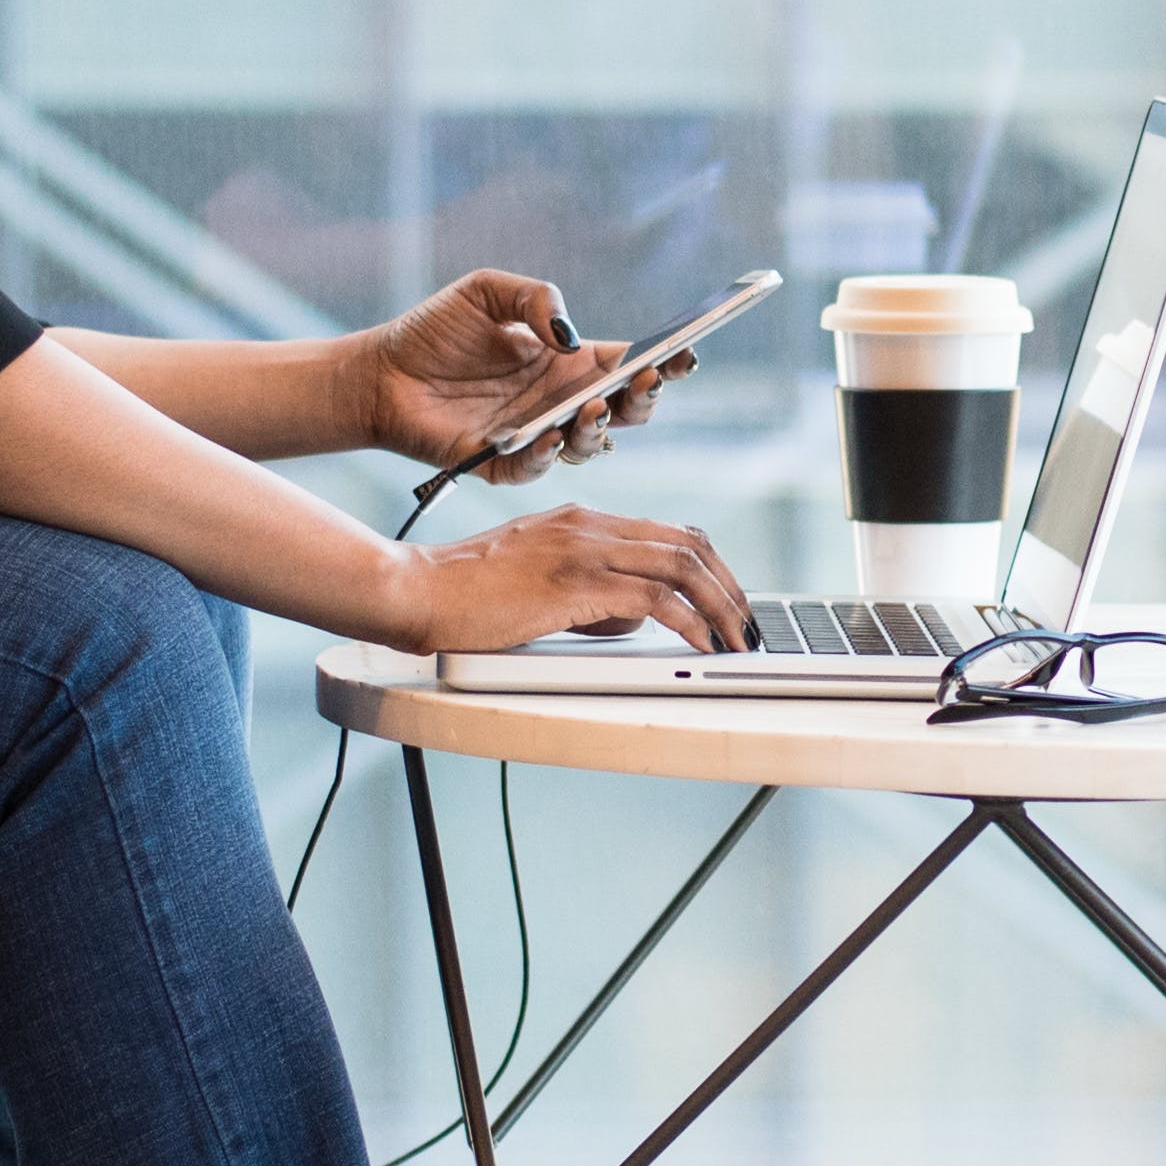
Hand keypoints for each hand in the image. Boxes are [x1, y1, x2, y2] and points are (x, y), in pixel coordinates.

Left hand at [361, 270, 677, 477]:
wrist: (379, 372)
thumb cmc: (435, 331)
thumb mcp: (487, 292)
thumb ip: (535, 297)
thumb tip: (570, 335)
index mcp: (568, 363)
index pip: (629, 365)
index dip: (665, 361)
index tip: (688, 352)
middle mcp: (560, 402)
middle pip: (624, 410)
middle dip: (644, 398)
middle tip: (647, 379)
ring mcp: (535, 436)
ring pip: (588, 445)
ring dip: (597, 428)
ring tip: (592, 406)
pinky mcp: (500, 463)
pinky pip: (534, 468)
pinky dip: (547, 456)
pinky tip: (549, 435)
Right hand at [386, 503, 751, 653]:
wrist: (417, 590)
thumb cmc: (465, 595)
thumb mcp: (538, 582)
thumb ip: (588, 593)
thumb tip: (632, 621)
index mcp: (582, 519)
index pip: (670, 532)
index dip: (711, 568)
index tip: (729, 601)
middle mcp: (590, 526)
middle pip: (689, 544)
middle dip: (730, 588)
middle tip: (747, 626)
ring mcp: (583, 550)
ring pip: (682, 567)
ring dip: (721, 608)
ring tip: (736, 642)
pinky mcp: (574, 584)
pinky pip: (654, 600)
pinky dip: (689, 624)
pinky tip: (701, 645)